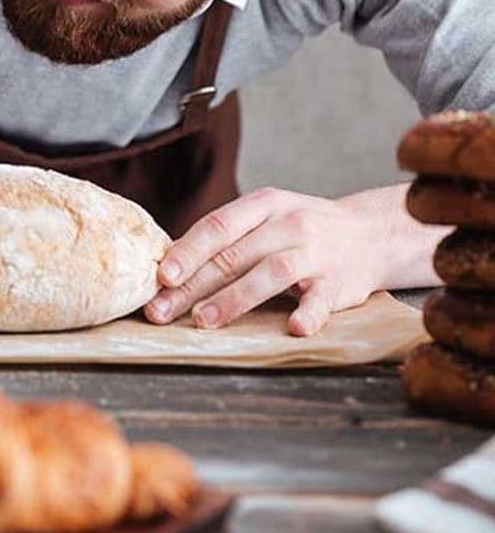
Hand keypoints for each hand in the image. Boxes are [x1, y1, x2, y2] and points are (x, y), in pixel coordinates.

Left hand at [143, 188, 390, 335]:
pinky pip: (322, 299)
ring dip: (234, 299)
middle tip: (162, 311)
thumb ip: (225, 239)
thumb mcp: (264, 220)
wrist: (371, 234)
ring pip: (271, 273)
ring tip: (203, 320)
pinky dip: (309, 313)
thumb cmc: (300, 232)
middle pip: (234, 254)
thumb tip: (169, 268)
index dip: (187, 251)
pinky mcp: (340, 282)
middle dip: (193, 285)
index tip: (161, 276)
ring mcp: (316, 252)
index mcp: (263, 205)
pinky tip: (294, 327)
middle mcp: (288, 223)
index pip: (217, 226)